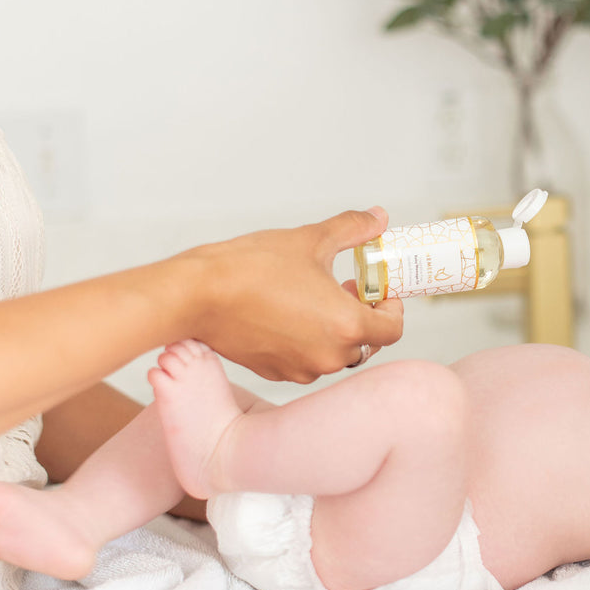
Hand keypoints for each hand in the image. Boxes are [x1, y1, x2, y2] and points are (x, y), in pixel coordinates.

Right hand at [179, 207, 403, 381]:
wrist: (197, 295)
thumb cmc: (253, 267)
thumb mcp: (311, 240)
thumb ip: (353, 229)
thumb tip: (377, 217)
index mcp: (347, 326)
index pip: (391, 330)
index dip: (391, 309)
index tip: (378, 292)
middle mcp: (328, 356)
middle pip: (366, 344)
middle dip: (363, 317)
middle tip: (347, 289)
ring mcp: (301, 368)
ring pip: (335, 355)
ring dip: (335, 332)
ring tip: (316, 299)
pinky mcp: (276, 372)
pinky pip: (306, 362)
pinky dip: (308, 343)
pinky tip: (291, 315)